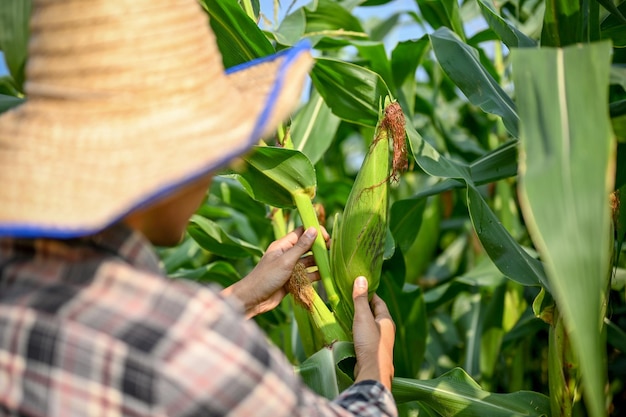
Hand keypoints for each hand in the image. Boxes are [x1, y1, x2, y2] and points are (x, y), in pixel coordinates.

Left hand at [222, 226, 328, 317]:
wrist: (253, 300)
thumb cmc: (266, 277)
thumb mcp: (285, 261)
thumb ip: (301, 247)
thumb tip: (314, 229)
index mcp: (283, 245)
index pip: (301, 232)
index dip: (314, 231)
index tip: (326, 237)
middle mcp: (287, 255)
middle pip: (306, 247)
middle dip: (318, 248)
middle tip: (332, 250)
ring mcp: (289, 268)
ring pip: (307, 262)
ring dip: (318, 262)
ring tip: (331, 263)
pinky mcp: (291, 281)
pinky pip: (305, 276)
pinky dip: (314, 275)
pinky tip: (325, 276)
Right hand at [352, 276, 394, 390]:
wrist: (372, 371)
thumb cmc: (370, 342)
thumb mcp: (363, 317)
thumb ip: (361, 299)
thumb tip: (361, 278)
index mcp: (387, 320)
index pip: (378, 301)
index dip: (369, 293)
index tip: (358, 287)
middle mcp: (385, 329)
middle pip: (374, 313)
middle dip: (363, 305)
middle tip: (349, 298)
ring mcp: (379, 341)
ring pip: (369, 324)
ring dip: (359, 319)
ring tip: (346, 312)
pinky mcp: (372, 350)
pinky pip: (365, 335)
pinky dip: (357, 330)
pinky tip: (348, 329)